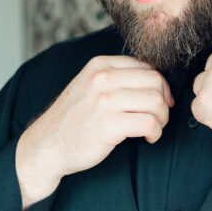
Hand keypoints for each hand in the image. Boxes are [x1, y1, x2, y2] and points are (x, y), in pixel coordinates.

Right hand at [16, 55, 173, 207]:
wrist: (47, 145)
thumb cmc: (73, 119)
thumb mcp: (90, 86)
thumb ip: (116, 78)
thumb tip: (155, 80)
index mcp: (100, 65)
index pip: (146, 66)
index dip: (160, 85)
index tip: (160, 100)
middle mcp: (103, 79)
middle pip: (155, 82)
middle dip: (164, 101)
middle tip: (160, 116)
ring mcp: (105, 101)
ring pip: (156, 102)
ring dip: (162, 118)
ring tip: (154, 128)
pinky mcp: (109, 125)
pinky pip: (149, 123)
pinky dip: (156, 132)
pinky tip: (148, 138)